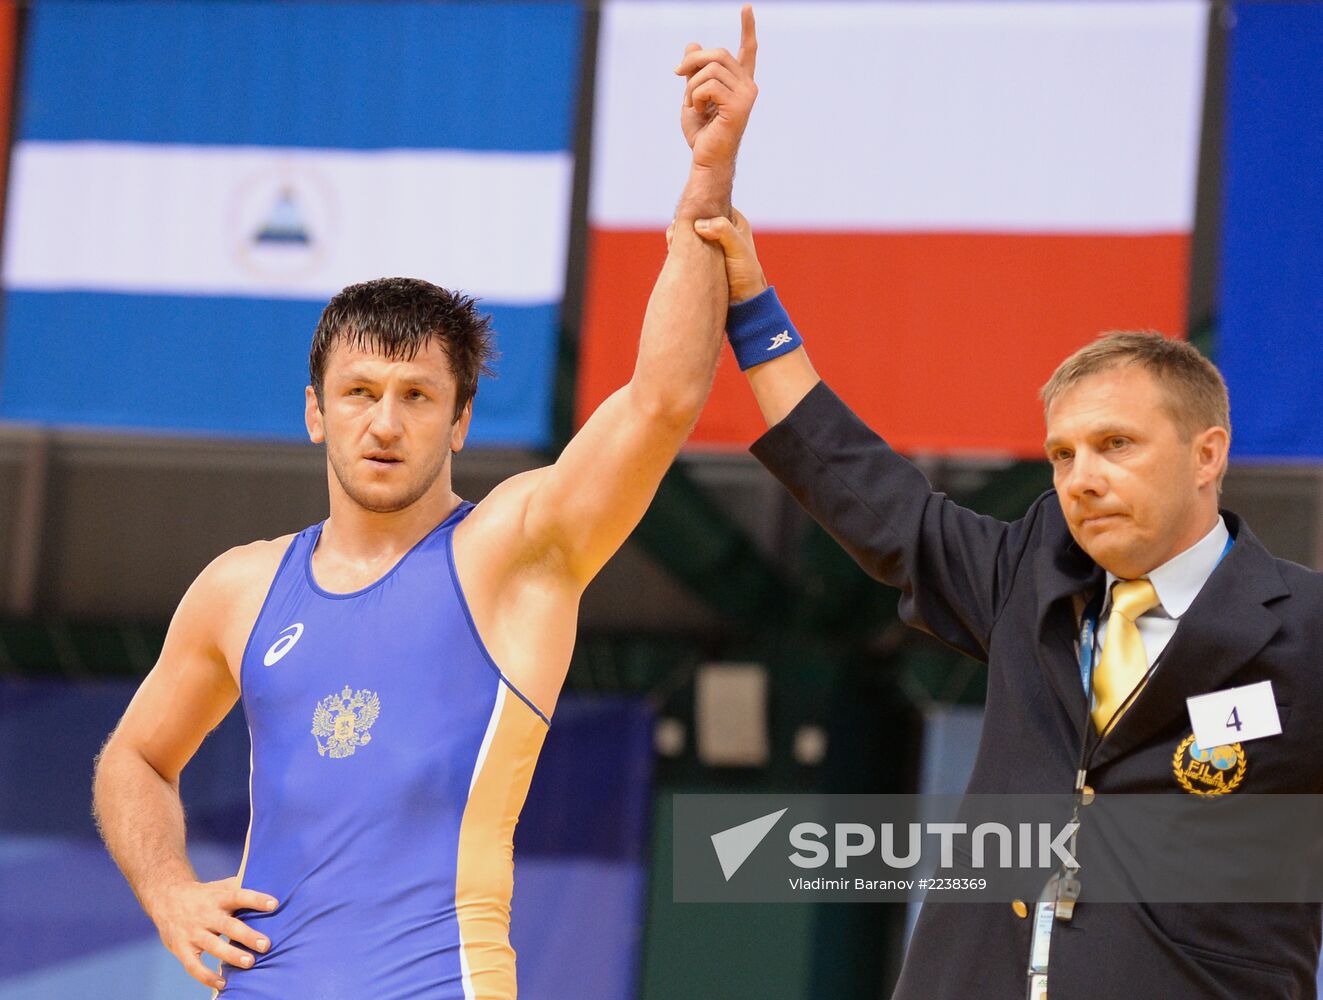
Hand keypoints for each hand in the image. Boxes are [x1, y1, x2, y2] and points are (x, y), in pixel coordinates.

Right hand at [149, 875, 277, 990]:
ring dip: (231, 955)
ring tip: (250, 963)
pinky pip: (194, 966)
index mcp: (218, 898)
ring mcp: (193, 932)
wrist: (166, 898)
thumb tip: (270, 883)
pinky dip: (207, 977)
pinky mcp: (181, 948)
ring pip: (213, 946)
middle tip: (266, 945)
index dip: (256, 900)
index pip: (239, 896)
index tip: (274, 905)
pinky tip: (223, 983)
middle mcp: (206, 915)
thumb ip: (240, 887)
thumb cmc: (203, 895)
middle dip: (248, 936)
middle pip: (228, 925)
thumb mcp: (219, 887)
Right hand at [671, 207, 767, 302]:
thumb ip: (724, 231)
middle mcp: (721, 230)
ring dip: (679, 237)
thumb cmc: (747, 275)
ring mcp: (710, 245)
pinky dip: (679, 249)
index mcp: (733, 221)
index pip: (710, 206)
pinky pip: (686, 249)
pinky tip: (673, 252)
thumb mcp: (738, 250)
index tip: (685, 218)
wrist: (745, 303)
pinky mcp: (701, 259)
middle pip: (696, 219)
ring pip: (689, 234)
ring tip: (672, 243)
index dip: (696, 209)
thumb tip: (700, 224)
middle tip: (674, 234)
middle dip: (683, 224)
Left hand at [675, 4, 757, 171]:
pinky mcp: (739, 106)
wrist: (705, 158)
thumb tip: (691, 45)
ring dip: (691, 85)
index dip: (748, 28)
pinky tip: (698, 109)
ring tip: (692, 103)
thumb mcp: (692, 94)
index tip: (746, 7)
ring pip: (711, 69)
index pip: (748, 50)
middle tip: (677, 73)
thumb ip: (694, 71)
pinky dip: (695, 95)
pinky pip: (709, 85)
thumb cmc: (702, 132)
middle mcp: (748, 86)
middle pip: (718, 54)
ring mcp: (747, 95)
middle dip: (693, 61)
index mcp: (740, 82)